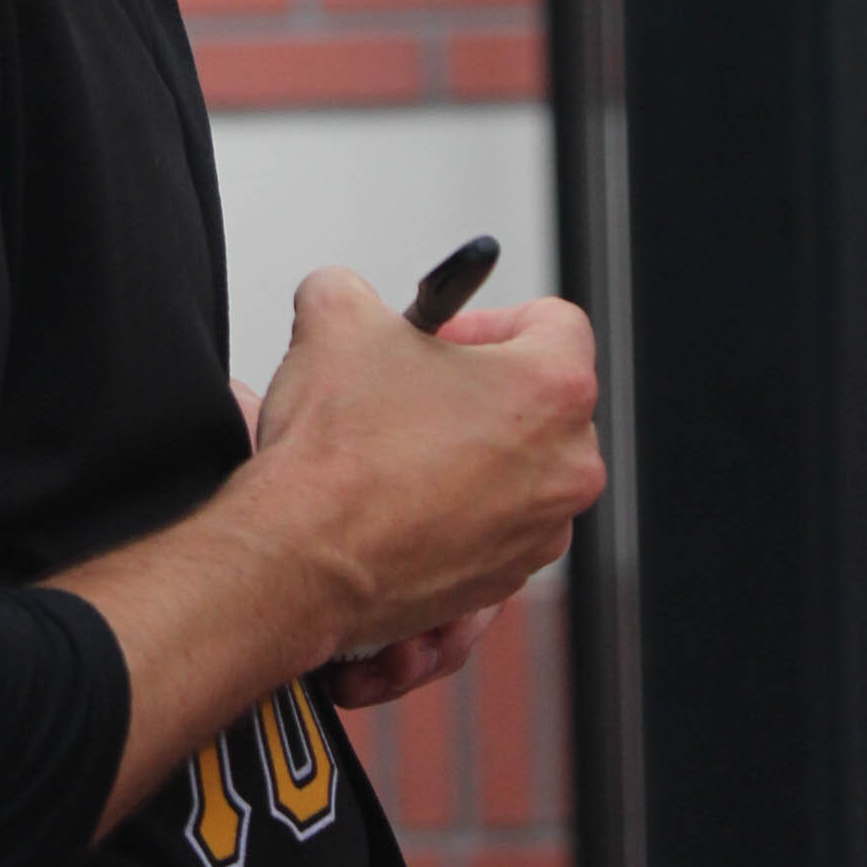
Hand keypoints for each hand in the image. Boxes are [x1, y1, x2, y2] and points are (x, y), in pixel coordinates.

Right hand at [55, 281, 599, 834]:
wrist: (300, 558)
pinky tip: (396, 499)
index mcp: (553, 389)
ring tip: (398, 447)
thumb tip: (348, 296)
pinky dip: (452, 510)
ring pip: (515, 466)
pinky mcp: (504, 577)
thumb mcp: (335, 315)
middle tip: (416, 386)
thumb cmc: (335, 455)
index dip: (487, 319)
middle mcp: (567, 465)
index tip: (444, 336)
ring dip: (465, 451)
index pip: (554, 323)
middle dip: (477, 387)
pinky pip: (489, 526)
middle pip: (539, 399)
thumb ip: (356, 288)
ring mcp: (540, 530)